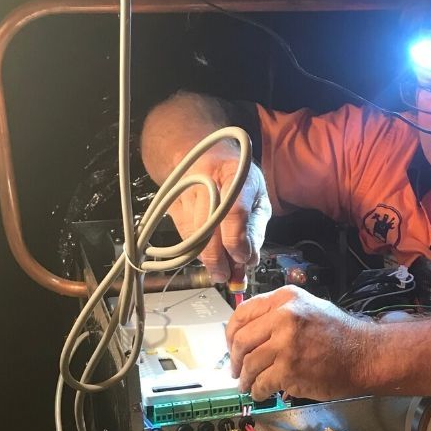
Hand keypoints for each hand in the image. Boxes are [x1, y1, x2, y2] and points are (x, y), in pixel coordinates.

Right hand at [168, 154, 270, 282]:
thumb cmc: (238, 177)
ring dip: (206, 257)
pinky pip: (183, 233)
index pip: (234, 211)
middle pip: (208, 225)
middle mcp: (207, 179)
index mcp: (235, 173)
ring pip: (192, 233)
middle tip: (226, 276)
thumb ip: (256, 227)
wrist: (202, 154)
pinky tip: (207, 254)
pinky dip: (195, 249)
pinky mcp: (172, 201)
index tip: (243, 259)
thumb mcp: (258, 195)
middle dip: (218, 257)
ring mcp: (185, 189)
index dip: (237, 240)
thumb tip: (249, 260)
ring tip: (219, 270)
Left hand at [225, 286, 372, 400]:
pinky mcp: (289, 369)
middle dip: (235, 359)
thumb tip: (249, 331)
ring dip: (245, 379)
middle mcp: (284, 316)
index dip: (231, 334)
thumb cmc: (339, 333)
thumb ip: (279, 314)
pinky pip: (261, 383)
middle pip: (241, 340)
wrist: (364, 354)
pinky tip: (262, 392)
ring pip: (249, 364)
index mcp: (286, 298)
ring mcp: (286, 343)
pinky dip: (258, 391)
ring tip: (248, 384)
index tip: (232, 346)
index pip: (243, 313)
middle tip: (236, 370)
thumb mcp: (309, 307)